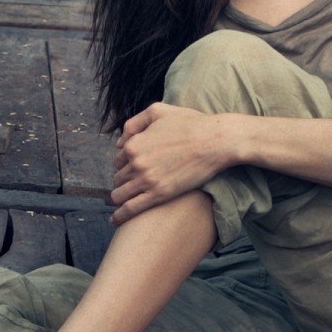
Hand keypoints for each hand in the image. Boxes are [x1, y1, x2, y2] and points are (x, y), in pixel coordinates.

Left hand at [110, 103, 234, 223]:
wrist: (215, 141)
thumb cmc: (190, 123)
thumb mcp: (157, 111)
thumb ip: (134, 123)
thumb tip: (119, 143)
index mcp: (133, 144)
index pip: (119, 160)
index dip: (125, 164)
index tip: (133, 169)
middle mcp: (135, 163)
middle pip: (119, 177)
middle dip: (123, 181)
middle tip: (132, 185)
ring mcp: (146, 180)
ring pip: (120, 194)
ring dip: (119, 198)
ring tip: (122, 203)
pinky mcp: (159, 195)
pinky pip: (130, 209)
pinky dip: (120, 215)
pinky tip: (116, 220)